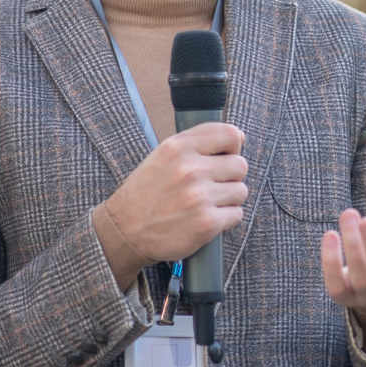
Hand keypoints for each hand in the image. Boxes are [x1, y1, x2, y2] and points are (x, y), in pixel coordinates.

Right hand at [103, 122, 247, 263]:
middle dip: (230, 176)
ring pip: (241, 191)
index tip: (225, 157)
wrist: (124, 231)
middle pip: (240, 165)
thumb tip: (238, 136)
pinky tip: (205, 218)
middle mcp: (190, 169)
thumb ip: (197, 142)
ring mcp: (199, 197)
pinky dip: (225, 219)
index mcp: (178, 147)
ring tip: (205, 203)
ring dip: (228, 199)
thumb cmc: (146, 192)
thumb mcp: (163, 155)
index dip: (233, 147)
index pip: (229, 135)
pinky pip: (236, 214)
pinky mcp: (206, 223)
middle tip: (211, 186)